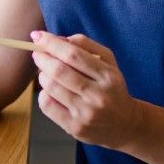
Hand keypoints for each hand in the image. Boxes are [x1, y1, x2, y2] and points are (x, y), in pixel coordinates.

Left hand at [30, 31, 143, 148]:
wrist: (125, 125)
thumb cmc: (111, 87)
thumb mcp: (108, 62)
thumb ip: (85, 45)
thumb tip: (57, 39)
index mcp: (108, 76)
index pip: (74, 55)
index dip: (52, 44)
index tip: (37, 36)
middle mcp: (98, 95)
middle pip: (59, 71)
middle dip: (42, 58)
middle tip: (38, 54)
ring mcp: (86, 113)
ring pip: (50, 87)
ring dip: (42, 75)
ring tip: (47, 73)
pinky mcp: (75, 128)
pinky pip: (46, 105)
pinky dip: (43, 93)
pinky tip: (51, 91)